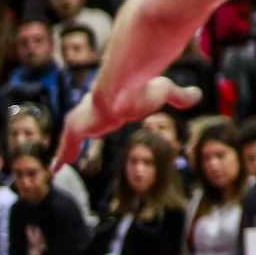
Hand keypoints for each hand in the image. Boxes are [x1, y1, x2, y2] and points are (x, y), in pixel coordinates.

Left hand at [55, 77, 202, 166]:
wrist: (123, 86)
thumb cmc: (143, 87)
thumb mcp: (166, 91)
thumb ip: (179, 95)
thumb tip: (198, 95)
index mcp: (114, 98)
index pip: (106, 108)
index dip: (102, 116)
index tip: (102, 122)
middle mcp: (95, 106)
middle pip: (84, 121)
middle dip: (79, 132)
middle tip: (76, 143)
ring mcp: (84, 117)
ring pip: (72, 135)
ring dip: (66, 147)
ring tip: (61, 161)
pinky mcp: (76, 126)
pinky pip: (66, 144)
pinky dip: (60, 155)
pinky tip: (56, 168)